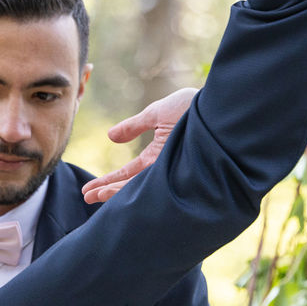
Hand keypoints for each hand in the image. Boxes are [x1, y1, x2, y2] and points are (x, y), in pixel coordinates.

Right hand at [81, 87, 196, 202]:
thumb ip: (134, 126)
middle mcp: (164, 169)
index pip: (129, 174)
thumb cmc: (193, 108)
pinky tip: (121, 198)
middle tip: (86, 197)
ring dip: (117, 193)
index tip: (89, 189)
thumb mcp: (157, 114)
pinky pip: (156, 188)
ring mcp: (172, 173)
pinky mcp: (180, 174)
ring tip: (96, 197)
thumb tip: (110, 137)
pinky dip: (137, 193)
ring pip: (141, 190)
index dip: (109, 181)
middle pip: (131, 186)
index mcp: (159, 155)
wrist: (220, 108)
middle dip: (107, 191)